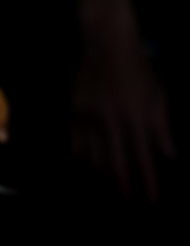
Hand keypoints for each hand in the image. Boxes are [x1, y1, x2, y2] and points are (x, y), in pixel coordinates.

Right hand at [71, 43, 174, 201]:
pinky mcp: (75, 112)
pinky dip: (82, 158)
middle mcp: (113, 122)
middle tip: (128, 199)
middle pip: (116, 162)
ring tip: (108, 186)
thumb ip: (161, 127)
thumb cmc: (138, 69)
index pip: (144, 158)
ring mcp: (91, 118)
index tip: (152, 198)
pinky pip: (76, 142)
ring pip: (94, 156)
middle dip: (123, 184)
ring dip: (102, 174)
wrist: (107, 46)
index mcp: (136, 118)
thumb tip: (169, 154)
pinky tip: (86, 166)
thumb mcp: (157, 95)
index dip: (148, 180)